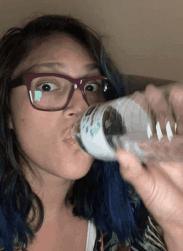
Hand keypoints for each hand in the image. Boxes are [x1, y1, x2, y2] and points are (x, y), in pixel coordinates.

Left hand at [116, 83, 182, 235]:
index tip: (134, 99)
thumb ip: (133, 171)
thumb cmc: (162, 204)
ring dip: (175, 108)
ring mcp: (178, 148)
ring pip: (177, 124)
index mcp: (147, 154)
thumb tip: (118, 153)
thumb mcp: (146, 188)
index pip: (141, 130)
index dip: (138, 115)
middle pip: (159, 123)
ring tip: (174, 92)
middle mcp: (162, 148)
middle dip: (155, 106)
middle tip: (150, 91)